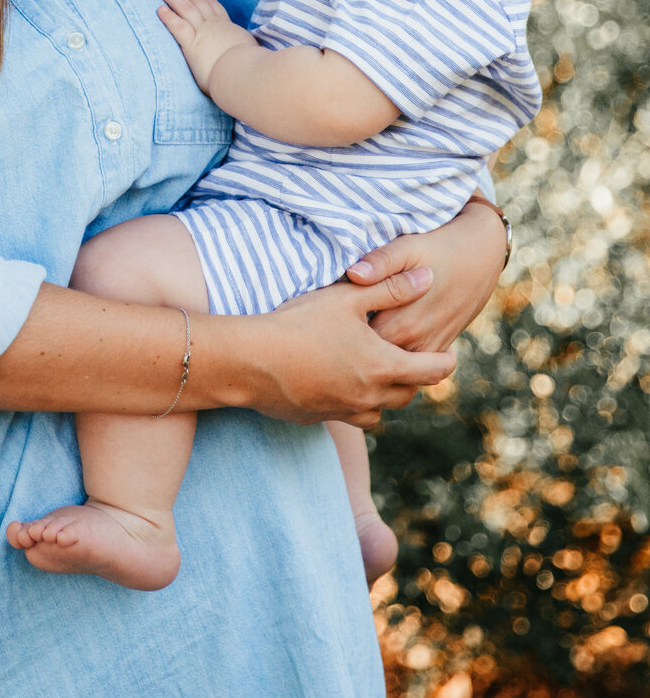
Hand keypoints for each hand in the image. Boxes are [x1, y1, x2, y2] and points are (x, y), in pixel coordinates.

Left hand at [157, 0, 257, 93]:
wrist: (244, 73)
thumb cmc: (248, 67)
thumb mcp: (250, 52)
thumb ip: (245, 49)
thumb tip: (250, 53)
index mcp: (228, 28)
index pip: (215, 8)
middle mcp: (214, 26)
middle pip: (197, 2)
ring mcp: (203, 33)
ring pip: (186, 8)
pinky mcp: (193, 44)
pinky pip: (178, 26)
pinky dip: (168, 16)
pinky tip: (160, 9)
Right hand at [243, 268, 455, 428]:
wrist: (250, 361)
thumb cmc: (300, 324)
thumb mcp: (348, 298)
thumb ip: (392, 288)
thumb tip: (429, 278)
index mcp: (383, 366)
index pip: (433, 372)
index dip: (445, 361)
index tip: (448, 351)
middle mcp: (369, 397)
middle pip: (409, 394)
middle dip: (415, 377)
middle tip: (413, 358)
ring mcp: (343, 411)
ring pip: (381, 411)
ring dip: (386, 395)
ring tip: (378, 373)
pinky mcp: (318, 418)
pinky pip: (351, 416)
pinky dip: (357, 403)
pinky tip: (342, 383)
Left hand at [344, 196, 506, 353]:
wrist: (480, 256)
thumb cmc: (437, 247)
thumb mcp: (407, 247)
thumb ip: (380, 262)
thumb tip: (353, 274)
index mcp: (402, 321)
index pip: (357, 342)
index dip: (337, 334)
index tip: (322, 322)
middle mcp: (415, 342)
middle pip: (370, 358)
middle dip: (349, 347)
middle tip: (330, 331)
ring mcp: (428, 349)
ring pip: (390, 366)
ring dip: (370, 354)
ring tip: (347, 337)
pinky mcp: (438, 349)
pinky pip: (409, 366)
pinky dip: (391, 357)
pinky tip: (373, 341)